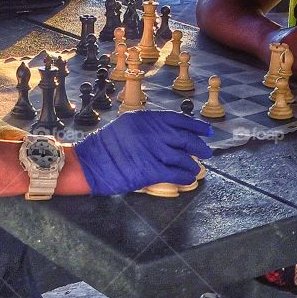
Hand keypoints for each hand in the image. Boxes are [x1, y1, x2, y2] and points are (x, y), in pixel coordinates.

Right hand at [74, 110, 212, 195]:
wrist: (89, 163)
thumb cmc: (104, 147)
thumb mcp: (126, 127)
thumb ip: (147, 128)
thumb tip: (168, 135)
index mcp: (145, 118)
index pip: (178, 120)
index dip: (195, 127)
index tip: (206, 132)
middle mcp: (151, 132)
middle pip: (184, 138)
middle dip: (198, 146)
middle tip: (207, 153)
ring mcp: (152, 150)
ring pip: (182, 157)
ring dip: (192, 164)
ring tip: (196, 169)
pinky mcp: (150, 170)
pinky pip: (175, 173)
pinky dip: (184, 176)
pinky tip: (188, 178)